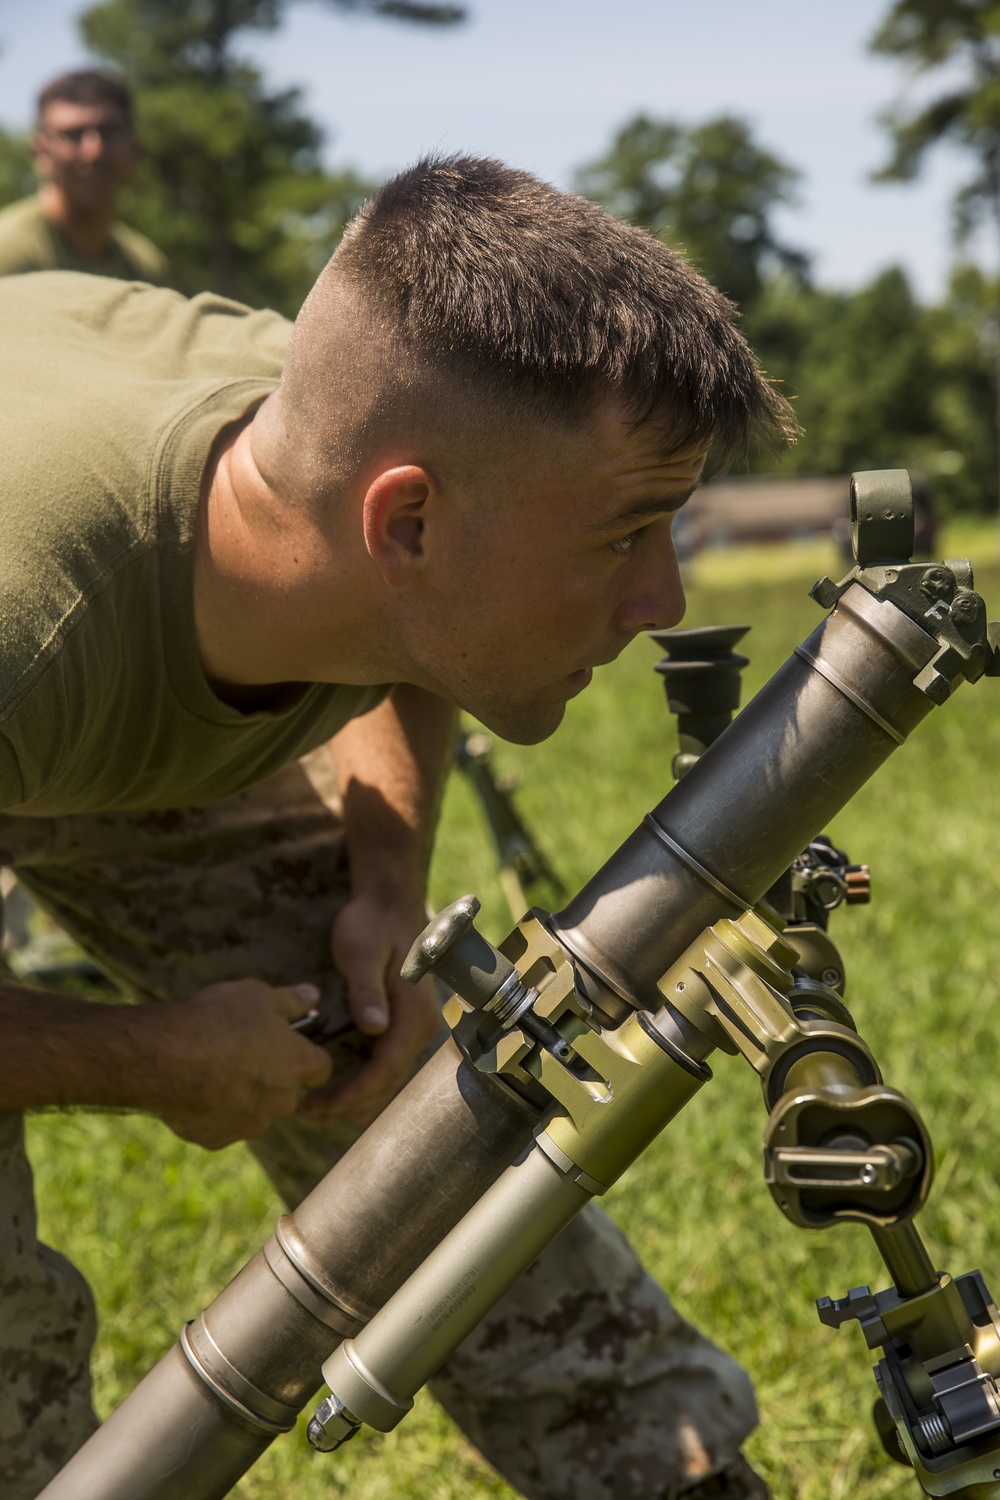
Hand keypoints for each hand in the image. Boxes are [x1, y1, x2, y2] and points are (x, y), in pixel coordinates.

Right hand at [155, 980, 332, 1148]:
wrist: (166, 1057)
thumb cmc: (218, 1021)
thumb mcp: (258, 995)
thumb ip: (291, 1000)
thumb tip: (313, 996)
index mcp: (298, 1066)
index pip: (321, 1068)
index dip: (306, 1054)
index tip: (287, 1044)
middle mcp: (281, 1102)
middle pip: (285, 1092)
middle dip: (270, 1077)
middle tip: (242, 1053)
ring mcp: (249, 1125)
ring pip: (254, 1111)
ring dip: (242, 1096)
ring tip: (212, 1070)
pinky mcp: (217, 1139)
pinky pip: (221, 1124)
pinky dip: (212, 1111)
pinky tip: (193, 1089)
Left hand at [305, 894, 443, 1127]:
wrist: (388, 905)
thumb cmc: (372, 925)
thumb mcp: (361, 952)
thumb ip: (367, 990)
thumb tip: (374, 1028)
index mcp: (414, 1011)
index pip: (388, 1067)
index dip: (357, 1092)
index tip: (324, 1105)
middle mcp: (422, 1025)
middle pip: (389, 1079)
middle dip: (352, 1102)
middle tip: (310, 1114)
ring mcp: (415, 1026)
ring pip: (388, 1076)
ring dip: (356, 1096)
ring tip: (318, 1109)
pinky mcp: (403, 1024)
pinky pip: (385, 1062)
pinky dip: (362, 1080)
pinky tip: (337, 1088)